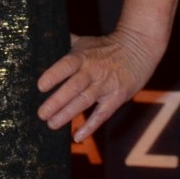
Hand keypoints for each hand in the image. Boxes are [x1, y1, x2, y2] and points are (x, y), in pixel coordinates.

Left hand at [37, 27, 164, 141]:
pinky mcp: (117, 97)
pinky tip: (77, 137)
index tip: (40, 86)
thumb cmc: (106, 46)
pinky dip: (90, 126)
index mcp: (83, 57)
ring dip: (68, 114)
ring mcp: (106, 84)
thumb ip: (65, 44)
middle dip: (56, 101)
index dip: (54, 75)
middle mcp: (93, 71)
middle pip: (74, 87)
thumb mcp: (85, 42)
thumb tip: (42, 42)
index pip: (66, 65)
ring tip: (52, 124)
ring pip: (85, 101)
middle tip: (41, 114)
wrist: (139, 47)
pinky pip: (102, 114)